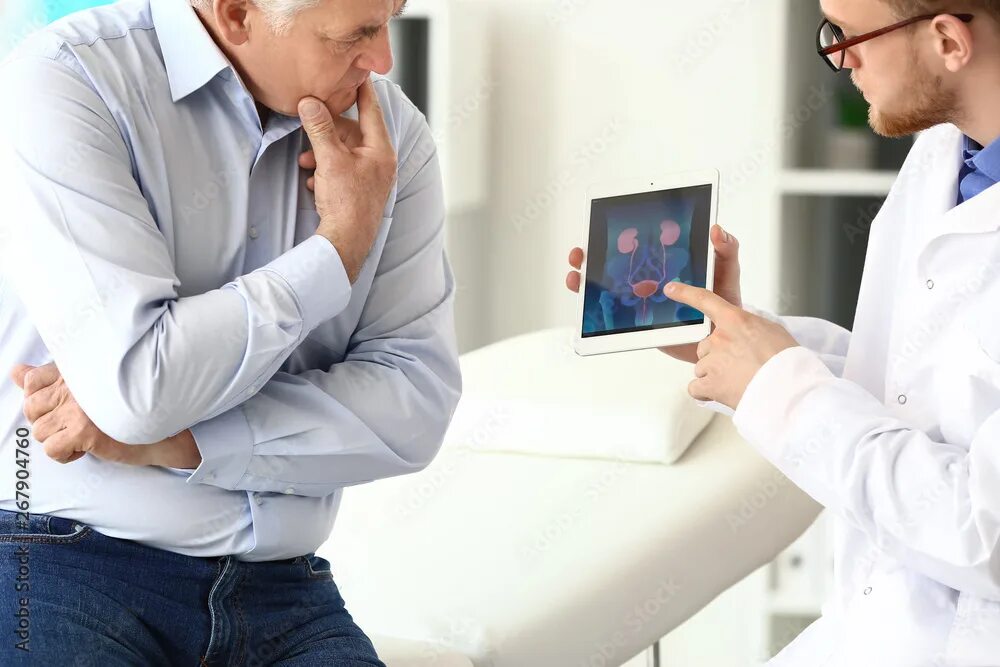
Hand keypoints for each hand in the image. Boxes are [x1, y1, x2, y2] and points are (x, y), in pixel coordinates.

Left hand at [10, 363, 201, 467]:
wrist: (162, 430)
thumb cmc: (126, 408)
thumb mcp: (86, 386)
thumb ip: (48, 378)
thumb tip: (16, 371)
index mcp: (76, 369)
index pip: (32, 381)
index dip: (39, 399)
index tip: (61, 407)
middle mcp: (75, 385)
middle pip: (31, 408)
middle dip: (47, 421)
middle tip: (73, 424)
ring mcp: (78, 408)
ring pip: (40, 431)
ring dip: (58, 439)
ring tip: (83, 434)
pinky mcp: (84, 431)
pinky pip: (52, 450)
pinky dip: (65, 454)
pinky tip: (85, 447)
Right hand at [298, 79, 397, 283]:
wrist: (346, 243)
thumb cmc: (345, 203)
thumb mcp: (330, 160)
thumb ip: (320, 128)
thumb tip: (310, 102)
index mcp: (381, 150)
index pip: (372, 110)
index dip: (362, 90)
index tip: (357, 72)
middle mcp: (381, 163)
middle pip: (354, 132)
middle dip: (329, 130)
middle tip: (309, 124)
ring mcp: (372, 178)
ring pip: (344, 153)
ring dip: (323, 153)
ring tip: (306, 161)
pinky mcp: (360, 192)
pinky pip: (342, 171)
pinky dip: (326, 171)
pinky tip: (313, 180)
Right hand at [565, 224, 742, 363]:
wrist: (724, 340)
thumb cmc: (725, 301)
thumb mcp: (727, 271)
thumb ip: (726, 249)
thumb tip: (717, 229)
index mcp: (666, 261)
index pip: (635, 244)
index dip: (615, 236)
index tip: (598, 227)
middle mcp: (649, 278)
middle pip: (613, 264)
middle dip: (591, 256)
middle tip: (581, 253)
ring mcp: (643, 300)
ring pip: (608, 288)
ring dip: (586, 280)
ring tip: (576, 275)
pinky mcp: (643, 322)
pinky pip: (617, 317)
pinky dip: (597, 312)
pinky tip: (588, 304)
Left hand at [664, 282, 797, 409]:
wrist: (787, 390)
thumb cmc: (786, 362)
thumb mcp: (772, 331)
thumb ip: (749, 327)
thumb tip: (744, 333)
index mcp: (735, 321)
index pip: (705, 300)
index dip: (685, 293)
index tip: (671, 289)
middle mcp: (719, 338)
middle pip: (705, 346)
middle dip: (716, 356)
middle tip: (739, 366)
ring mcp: (711, 362)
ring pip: (702, 367)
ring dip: (714, 375)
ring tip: (738, 381)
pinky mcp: (709, 385)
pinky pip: (696, 387)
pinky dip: (706, 392)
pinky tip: (723, 393)